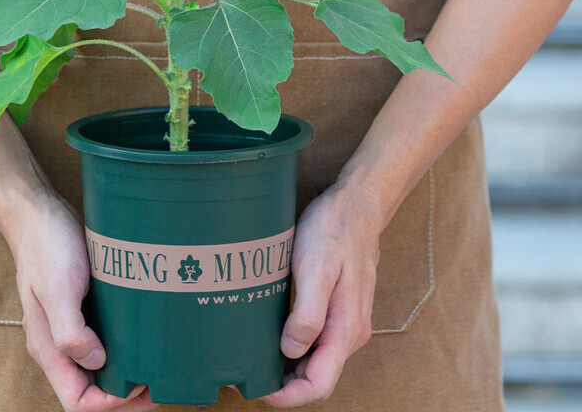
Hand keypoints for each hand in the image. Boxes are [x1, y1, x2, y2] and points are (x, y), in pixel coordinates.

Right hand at [6, 188, 157, 411]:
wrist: (40, 212)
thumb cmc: (46, 247)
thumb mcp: (58, 287)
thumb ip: (70, 331)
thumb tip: (97, 361)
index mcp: (48, 348)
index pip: (78, 400)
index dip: (111, 404)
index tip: (141, 386)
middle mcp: (59, 343)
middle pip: (92, 388)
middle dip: (126, 395)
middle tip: (161, 381)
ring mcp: (71, 325)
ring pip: (100, 365)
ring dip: (128, 371)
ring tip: (159, 362)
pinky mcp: (85, 307)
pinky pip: (105, 337)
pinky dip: (126, 344)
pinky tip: (147, 333)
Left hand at [261, 183, 381, 406]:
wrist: (356, 207)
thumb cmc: (333, 232)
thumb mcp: (316, 267)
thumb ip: (308, 312)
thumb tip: (291, 350)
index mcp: (346, 329)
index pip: (319, 386)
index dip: (287, 396)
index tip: (256, 387)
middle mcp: (349, 333)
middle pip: (316, 378)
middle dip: (284, 385)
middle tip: (245, 371)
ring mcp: (346, 322)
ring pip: (316, 361)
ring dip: (288, 367)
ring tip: (253, 356)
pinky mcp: (339, 309)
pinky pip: (318, 342)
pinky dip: (295, 348)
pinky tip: (272, 335)